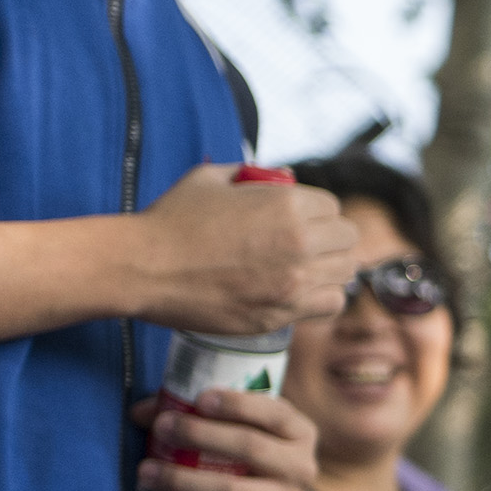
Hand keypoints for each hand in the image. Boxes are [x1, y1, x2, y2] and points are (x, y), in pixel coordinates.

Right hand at [128, 162, 358, 334]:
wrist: (143, 268)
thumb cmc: (172, 220)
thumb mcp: (212, 179)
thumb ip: (254, 175)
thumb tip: (285, 177)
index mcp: (286, 205)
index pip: (332, 207)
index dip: (316, 211)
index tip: (300, 219)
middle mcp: (299, 243)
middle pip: (348, 238)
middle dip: (330, 237)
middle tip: (308, 243)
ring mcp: (293, 282)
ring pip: (345, 272)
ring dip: (330, 267)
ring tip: (305, 267)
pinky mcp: (281, 314)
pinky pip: (331, 304)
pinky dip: (322, 297)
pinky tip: (300, 291)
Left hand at [132, 385, 318, 490]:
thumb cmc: (250, 458)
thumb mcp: (241, 429)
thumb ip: (198, 415)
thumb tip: (141, 412)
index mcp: (299, 433)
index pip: (274, 413)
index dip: (238, 405)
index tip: (199, 399)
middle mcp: (301, 468)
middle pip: (250, 448)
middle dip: (200, 435)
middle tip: (162, 428)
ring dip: (183, 481)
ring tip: (147, 471)